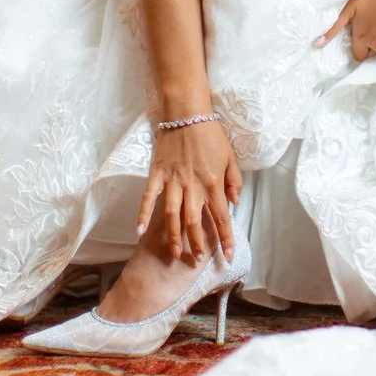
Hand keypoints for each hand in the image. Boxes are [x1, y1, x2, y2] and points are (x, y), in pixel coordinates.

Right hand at [139, 118, 241, 265]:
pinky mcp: (157, 174)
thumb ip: (234, 182)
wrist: (187, 114)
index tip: (228, 255)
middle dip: (197, 244)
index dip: (225, 238)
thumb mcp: (231, 158)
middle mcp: (193, 186)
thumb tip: (235, 202)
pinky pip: (149, 196)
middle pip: (195, 222)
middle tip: (197, 261)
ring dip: (174, 236)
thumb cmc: (211, 135)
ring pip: (172, 215)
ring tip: (175, 254)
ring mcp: (173, 181)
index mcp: (213, 183)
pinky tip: (140, 230)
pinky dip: (143, 213)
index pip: (221, 217)